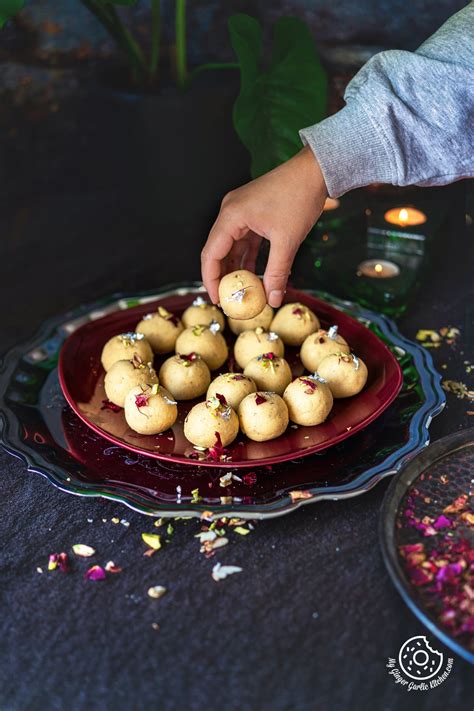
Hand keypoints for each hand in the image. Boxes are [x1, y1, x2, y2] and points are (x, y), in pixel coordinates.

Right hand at [201, 146, 327, 307]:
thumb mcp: (287, 241)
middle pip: (217, 251)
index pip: (211, 254)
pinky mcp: (252, 213)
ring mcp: (240, 212)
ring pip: (231, 247)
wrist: (315, 171)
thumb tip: (273, 299)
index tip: (218, 300)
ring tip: (243, 291)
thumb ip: (277, 273)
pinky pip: (244, 240)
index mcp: (231, 215)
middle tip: (230, 299)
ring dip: (237, 268)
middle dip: (223, 277)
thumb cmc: (299, 197)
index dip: (211, 280)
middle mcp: (230, 212)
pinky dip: (248, 257)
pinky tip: (254, 275)